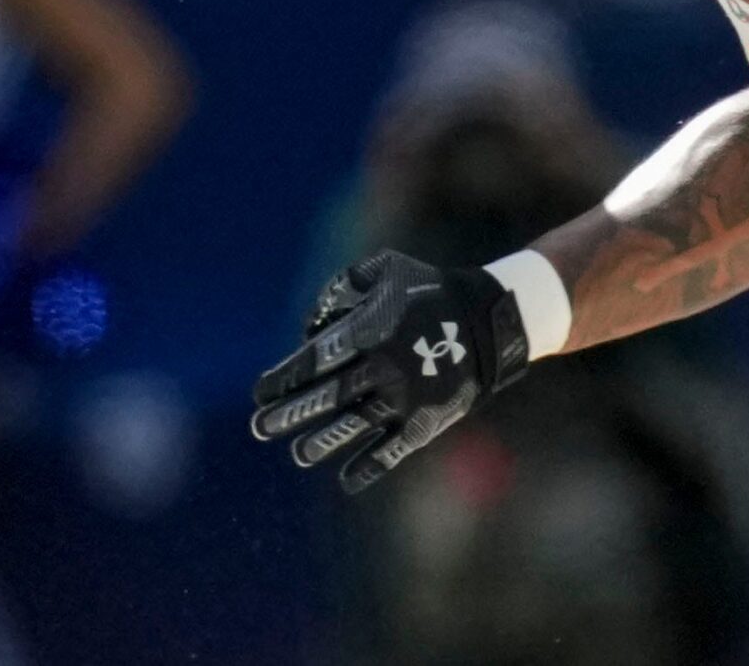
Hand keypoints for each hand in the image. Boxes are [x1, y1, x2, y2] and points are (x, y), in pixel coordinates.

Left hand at [250, 250, 528, 493]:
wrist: (489, 319)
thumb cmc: (429, 289)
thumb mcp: (387, 268)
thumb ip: (344, 285)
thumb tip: (312, 322)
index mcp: (369, 331)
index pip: (315, 360)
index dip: (284, 377)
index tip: (259, 392)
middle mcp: (382, 368)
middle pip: (327, 397)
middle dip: (289, 414)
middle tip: (259, 428)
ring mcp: (404, 399)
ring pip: (354, 426)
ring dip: (322, 443)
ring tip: (298, 455)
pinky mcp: (426, 421)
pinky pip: (393, 450)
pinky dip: (370, 467)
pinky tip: (347, 481)